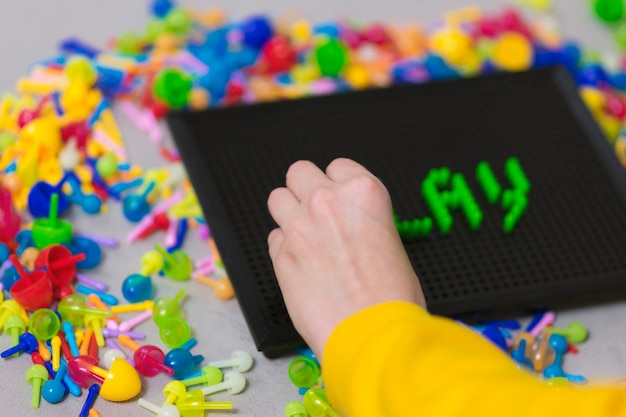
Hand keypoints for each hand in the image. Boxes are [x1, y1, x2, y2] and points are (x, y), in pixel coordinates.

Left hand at [267, 158, 425, 358]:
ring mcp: (299, 226)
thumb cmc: (393, 295)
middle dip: (306, 188)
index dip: (338, 183)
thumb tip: (349, 224)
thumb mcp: (390, 241)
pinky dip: (284, 245)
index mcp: (363, 192)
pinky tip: (301, 263)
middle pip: (299, 171)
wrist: (373, 333)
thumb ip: (362, 221)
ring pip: (277, 197)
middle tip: (316, 211)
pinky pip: (274, 236)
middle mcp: (327, 201)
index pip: (338, 166)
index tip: (339, 198)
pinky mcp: (280, 254)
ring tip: (304, 234)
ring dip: (288, 211)